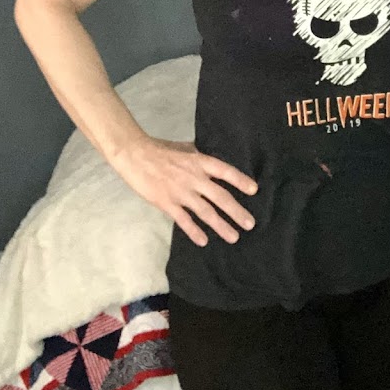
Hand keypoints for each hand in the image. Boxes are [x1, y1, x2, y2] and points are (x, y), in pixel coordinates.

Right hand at [111, 136, 257, 246]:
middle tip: (250, 224)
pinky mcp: (167, 203)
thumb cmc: (160, 150)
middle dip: (237, 212)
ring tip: (234, 237)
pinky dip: (194, 231)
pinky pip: (184, 220)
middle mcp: (194, 177)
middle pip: (220, 197)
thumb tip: (213, 160)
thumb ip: (199, 156)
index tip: (254, 190)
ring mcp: (181, 192)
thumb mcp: (184, 148)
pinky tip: (203, 241)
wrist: (135, 155)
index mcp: (199, 161)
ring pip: (206, 212)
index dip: (240, 181)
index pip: (225, 171)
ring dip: (221, 226)